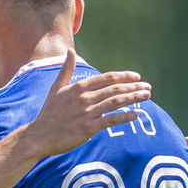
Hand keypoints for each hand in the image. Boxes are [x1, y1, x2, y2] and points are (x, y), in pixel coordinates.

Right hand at [24, 49, 150, 158]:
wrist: (39, 136)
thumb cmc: (48, 113)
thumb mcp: (56, 88)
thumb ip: (66, 69)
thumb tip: (70, 51)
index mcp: (78, 87)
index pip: (106, 78)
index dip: (124, 76)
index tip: (137, 77)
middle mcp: (85, 98)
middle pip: (115, 89)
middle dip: (134, 87)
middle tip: (148, 87)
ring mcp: (87, 113)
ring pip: (116, 102)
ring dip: (134, 98)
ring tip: (147, 96)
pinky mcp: (89, 128)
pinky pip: (111, 120)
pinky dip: (125, 116)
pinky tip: (135, 115)